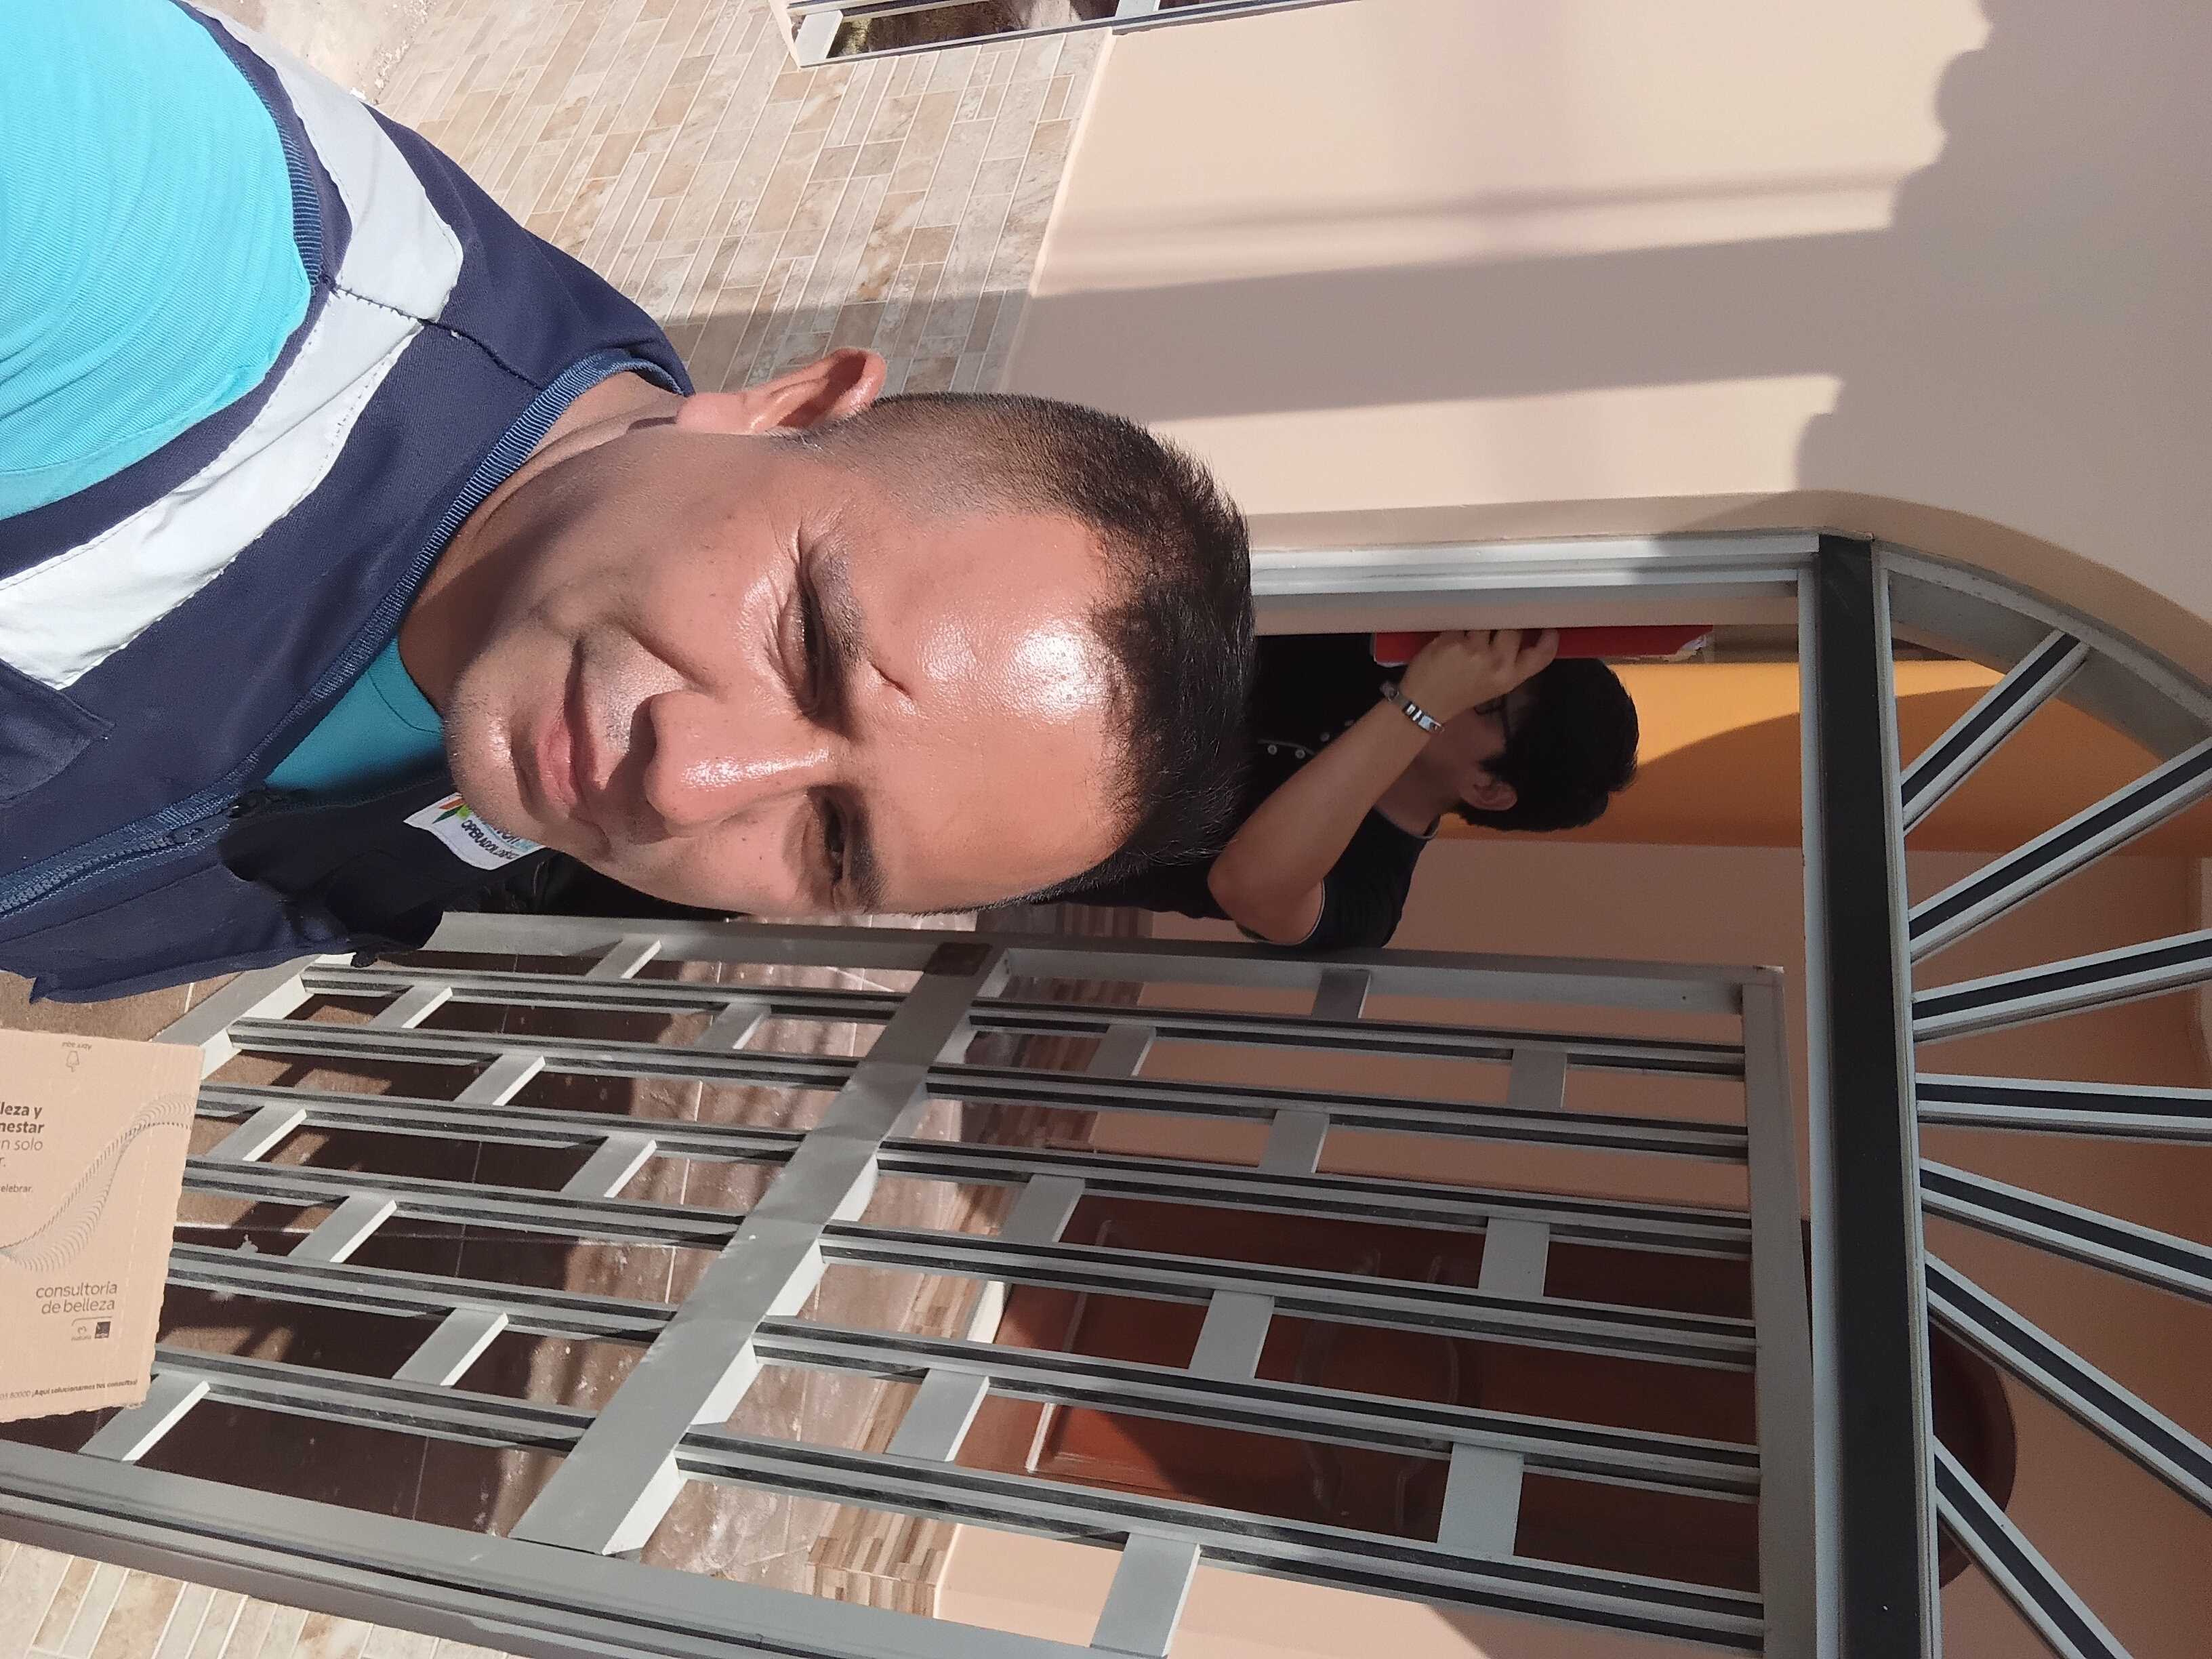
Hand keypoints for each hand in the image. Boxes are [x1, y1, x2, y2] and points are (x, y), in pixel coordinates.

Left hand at [1398, 629, 1557, 723]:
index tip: (1547, 627)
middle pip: (1514, 627)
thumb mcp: (1493, 684)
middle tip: (1494, 626)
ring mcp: (1475, 649)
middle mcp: (1496, 663)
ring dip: (1479, 623)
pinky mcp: (1454, 639)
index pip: (1541, 655)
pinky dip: (1459, 625)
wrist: (1425, 704)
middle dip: (1505, 623)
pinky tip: (1453, 635)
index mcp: (1509, 678)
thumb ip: (1509, 663)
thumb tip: (1520, 633)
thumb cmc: (1459, 693)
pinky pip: (1463, 620)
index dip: (1548, 639)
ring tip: (1469, 633)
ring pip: (1488, 619)